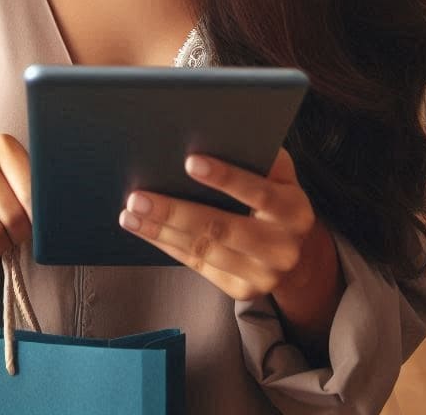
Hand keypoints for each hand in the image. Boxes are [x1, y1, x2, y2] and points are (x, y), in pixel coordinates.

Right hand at [0, 134, 32, 274]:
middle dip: (20, 232)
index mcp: (2, 145)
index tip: (39, 222)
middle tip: (19, 234)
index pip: (31, 188)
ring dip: (2, 245)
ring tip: (2, 240)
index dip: (38, 215)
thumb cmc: (3, 196)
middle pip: (12, 213)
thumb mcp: (23, 184)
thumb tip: (67, 207)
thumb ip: (43, 190)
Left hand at [118, 148, 316, 302]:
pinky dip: (166, 244)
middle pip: (223, 228)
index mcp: (295, 210)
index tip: (190, 161)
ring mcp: (262, 275)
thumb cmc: (275, 194)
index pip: (260, 193)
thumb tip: (211, 134)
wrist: (294, 250)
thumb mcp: (278, 173)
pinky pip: (197, 265)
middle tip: (138, 197)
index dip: (226, 178)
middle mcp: (283, 248)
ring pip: (204, 250)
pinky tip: (144, 229)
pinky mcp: (241, 290)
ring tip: (131, 213)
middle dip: (176, 211)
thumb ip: (254, 156)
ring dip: (161, 231)